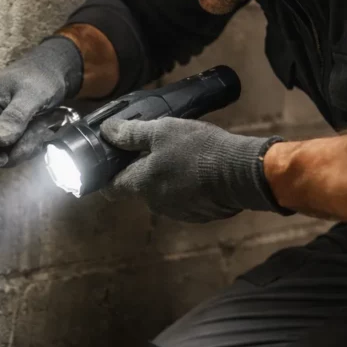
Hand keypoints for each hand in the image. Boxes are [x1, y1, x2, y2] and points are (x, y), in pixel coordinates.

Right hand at [0, 36, 82, 167]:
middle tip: (36, 136)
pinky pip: (12, 148)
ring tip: (40, 128)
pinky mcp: (6, 129)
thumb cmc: (41, 77)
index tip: (3, 158)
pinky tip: (38, 132)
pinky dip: (27, 145)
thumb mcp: (32, 95)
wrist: (53, 70)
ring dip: (24, 147)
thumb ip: (15, 117)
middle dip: (12, 151)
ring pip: (1, 152)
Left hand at [99, 117, 287, 222]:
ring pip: (164, 193)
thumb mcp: (162, 131)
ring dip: (168, 178)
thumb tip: (106, 131)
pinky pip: (186, 199)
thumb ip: (131, 134)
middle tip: (156, 147)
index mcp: (141, 185)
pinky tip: (200, 169)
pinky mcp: (200, 214)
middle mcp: (155, 204)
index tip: (110, 162)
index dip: (108, 174)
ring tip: (183, 155)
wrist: (240, 172)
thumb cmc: (197, 149)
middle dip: (144, 170)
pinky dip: (188, 186)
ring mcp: (179, 212)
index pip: (112, 187)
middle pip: (140, 187)